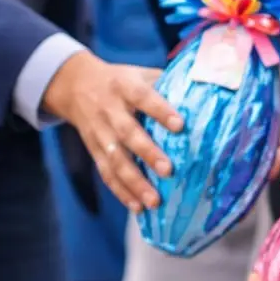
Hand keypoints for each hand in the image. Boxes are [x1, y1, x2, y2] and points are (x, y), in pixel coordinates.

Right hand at [42, 51, 183, 211]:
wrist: (74, 84)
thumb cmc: (120, 80)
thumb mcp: (139, 73)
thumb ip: (166, 82)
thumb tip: (205, 90)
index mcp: (124, 86)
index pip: (143, 97)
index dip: (160, 111)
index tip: (180, 125)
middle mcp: (109, 110)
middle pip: (127, 133)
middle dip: (147, 153)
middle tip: (169, 170)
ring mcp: (99, 133)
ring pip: (115, 160)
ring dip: (134, 182)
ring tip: (154, 201)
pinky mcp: (94, 150)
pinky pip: (106, 173)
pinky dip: (121, 192)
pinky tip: (137, 207)